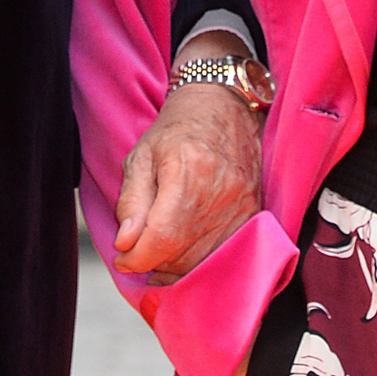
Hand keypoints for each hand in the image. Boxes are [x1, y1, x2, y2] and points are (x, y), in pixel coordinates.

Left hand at [114, 45, 263, 284]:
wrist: (226, 109)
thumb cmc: (178, 130)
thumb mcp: (141, 156)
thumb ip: (131, 202)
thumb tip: (125, 243)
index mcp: (188, 173)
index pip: (162, 237)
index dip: (137, 257)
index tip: (123, 257)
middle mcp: (220, 194)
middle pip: (181, 254)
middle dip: (151, 261)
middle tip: (136, 249)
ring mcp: (242, 207)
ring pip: (202, 261)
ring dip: (173, 267)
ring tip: (157, 250)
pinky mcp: (253, 215)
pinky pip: (224, 255)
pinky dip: (199, 262)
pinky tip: (182, 252)